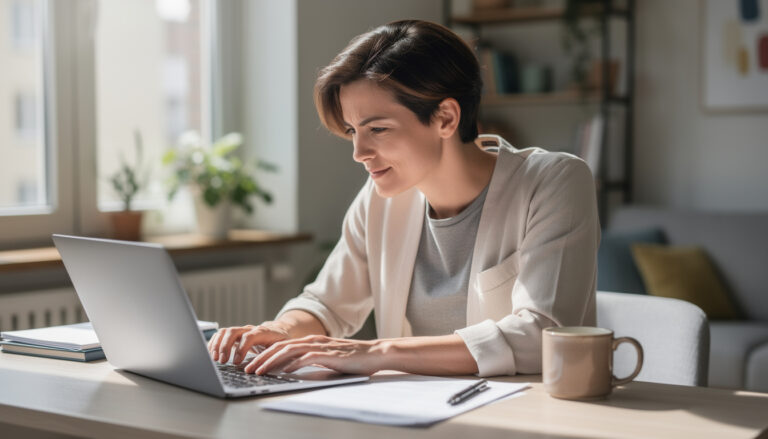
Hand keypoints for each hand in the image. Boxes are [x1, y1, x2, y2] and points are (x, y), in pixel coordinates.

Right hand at [207, 321, 290, 364]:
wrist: (279, 330)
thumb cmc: (280, 342)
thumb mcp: (281, 348)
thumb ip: (273, 356)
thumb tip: (263, 368)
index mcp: (262, 332)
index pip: (248, 336)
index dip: (241, 349)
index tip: (236, 362)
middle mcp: (249, 329)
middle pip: (233, 332)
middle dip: (225, 347)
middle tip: (222, 361)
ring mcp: (241, 331)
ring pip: (225, 332)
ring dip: (217, 345)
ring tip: (215, 359)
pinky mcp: (235, 335)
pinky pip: (221, 335)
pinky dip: (214, 343)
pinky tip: (212, 354)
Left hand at [243, 335, 385, 375]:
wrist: (374, 354)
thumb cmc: (352, 359)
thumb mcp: (326, 358)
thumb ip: (309, 360)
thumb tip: (290, 369)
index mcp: (310, 341)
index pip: (281, 346)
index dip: (264, 355)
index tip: (251, 365)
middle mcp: (312, 341)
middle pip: (280, 347)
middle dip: (261, 358)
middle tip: (247, 369)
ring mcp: (320, 347)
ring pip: (288, 352)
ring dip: (271, 362)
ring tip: (259, 371)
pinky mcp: (328, 354)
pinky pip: (306, 358)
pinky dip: (293, 364)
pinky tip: (284, 371)